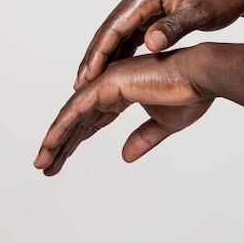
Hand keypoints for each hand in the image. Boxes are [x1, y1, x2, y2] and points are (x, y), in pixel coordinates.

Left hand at [35, 48, 213, 175]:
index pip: (93, 120)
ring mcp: (106, 83)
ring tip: (42, 164)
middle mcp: (110, 85)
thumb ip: (143, 139)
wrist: (201, 76)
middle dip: (62, 143)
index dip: (77, 140)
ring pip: (72, 115)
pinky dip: (61, 128)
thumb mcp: (164, 125)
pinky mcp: (107, 84)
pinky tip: (49, 144)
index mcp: (123, 91)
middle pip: (78, 119)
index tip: (63, 159)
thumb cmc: (190, 93)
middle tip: (47, 166)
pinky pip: (77, 110)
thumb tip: (124, 156)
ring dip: (55, 140)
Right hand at [74, 0, 243, 88]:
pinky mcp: (153, 13)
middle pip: (109, 29)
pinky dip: (121, 53)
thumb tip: (150, 44)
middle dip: (94, 57)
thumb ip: (174, 27)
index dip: (99, 51)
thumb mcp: (200, 12)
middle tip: (78, 84)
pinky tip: (113, 72)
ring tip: (89, 83)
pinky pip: (131, 36)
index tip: (87, 75)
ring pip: (117, 34)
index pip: (115, 24)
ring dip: (104, 57)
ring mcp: (146, 4)